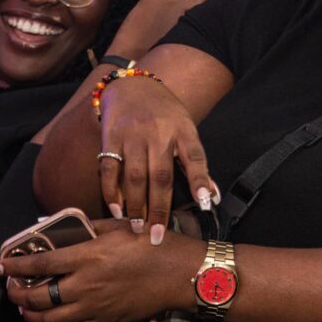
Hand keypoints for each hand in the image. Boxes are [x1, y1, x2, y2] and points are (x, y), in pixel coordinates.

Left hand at [0, 221, 203, 321]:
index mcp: (88, 256)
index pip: (39, 264)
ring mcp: (94, 307)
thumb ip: (87, 227)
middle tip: (12, 288)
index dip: (12, 266)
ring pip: (49, 318)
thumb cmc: (154, 244)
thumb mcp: (121, 226)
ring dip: (30, 314)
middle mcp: (85, 284)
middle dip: (17, 293)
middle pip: (37, 295)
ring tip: (25, 307)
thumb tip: (58, 224)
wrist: (181, 273)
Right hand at [97, 56, 214, 237]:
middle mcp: (158, 132)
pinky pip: (110, 169)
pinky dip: (112, 191)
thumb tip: (212, 196)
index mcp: (183, 130)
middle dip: (160, 208)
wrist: (131, 86)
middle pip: (161, 175)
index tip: (206, 203)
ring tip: (138, 227)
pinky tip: (117, 209)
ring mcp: (133, 135)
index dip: (201, 180)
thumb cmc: (165, 114)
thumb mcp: (185, 130)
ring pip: (135, 176)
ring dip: (136, 205)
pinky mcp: (110, 138)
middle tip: (158, 235)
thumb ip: (194, 163)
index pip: (195, 156)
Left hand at [107, 0, 214, 60]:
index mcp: (203, 16)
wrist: (138, 64)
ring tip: (166, 9)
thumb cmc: (173, 67)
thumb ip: (202, 36)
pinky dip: (155, 0)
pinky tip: (149, 14)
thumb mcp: (197, 50)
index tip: (206, 2)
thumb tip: (204, 34)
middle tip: (189, 0)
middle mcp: (191, 2)